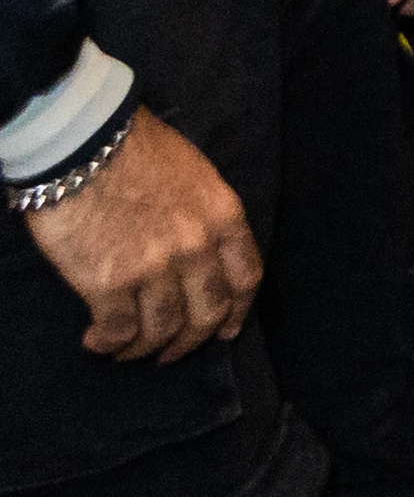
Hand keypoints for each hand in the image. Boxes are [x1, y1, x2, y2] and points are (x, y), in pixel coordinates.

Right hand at [28, 112, 259, 363]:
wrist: (84, 143)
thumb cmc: (135, 148)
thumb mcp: (195, 174)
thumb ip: (203, 215)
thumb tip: (198, 250)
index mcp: (223, 217)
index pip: (245, 278)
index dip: (237, 311)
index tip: (225, 330)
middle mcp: (197, 248)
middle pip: (207, 312)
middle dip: (189, 341)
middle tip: (170, 353)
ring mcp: (155, 268)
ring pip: (163, 328)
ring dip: (145, 348)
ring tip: (126, 350)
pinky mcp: (109, 283)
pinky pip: (119, 329)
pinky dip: (109, 343)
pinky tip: (98, 341)